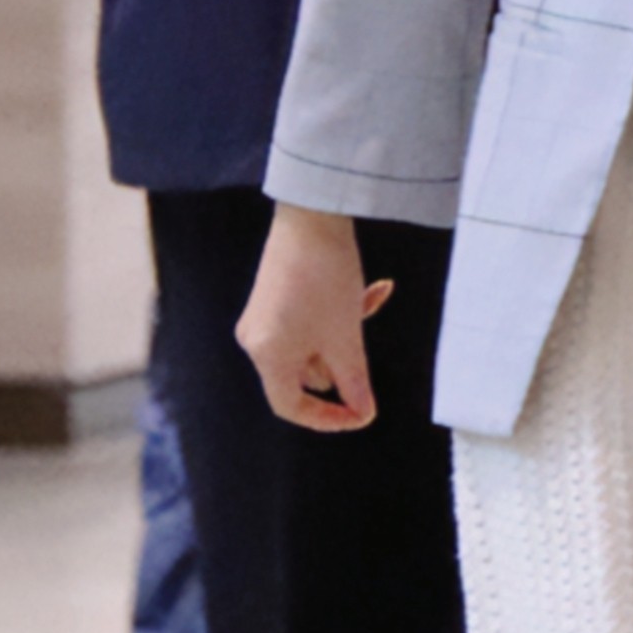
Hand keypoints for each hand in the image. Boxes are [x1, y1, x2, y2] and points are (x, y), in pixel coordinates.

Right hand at [236, 205, 395, 431]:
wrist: (313, 214)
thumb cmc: (326, 279)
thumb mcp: (346, 337)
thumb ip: (355, 381)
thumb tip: (364, 412)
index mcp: (267, 356)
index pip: (290, 406)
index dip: (327, 418)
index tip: (361, 415)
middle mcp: (257, 339)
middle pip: (302, 375)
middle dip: (340, 366)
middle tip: (365, 352)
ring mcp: (264, 315)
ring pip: (311, 345)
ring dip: (343, 335)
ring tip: (368, 301)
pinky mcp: (276, 294)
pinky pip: (308, 320)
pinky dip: (336, 315)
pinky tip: (374, 289)